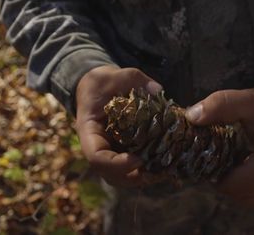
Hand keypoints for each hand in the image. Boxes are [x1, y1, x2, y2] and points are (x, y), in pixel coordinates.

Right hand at [75, 65, 161, 186]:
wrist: (96, 86)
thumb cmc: (102, 82)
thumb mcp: (116, 74)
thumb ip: (135, 79)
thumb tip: (157, 90)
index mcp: (89, 130)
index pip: (96, 157)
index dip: (116, 164)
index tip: (138, 160)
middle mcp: (97, 145)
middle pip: (108, 173)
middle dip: (132, 177)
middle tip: (157, 173)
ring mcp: (109, 150)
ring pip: (119, 176)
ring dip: (140, 179)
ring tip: (163, 173)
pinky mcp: (121, 150)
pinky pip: (129, 167)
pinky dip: (145, 170)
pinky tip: (164, 164)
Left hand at [185, 83, 253, 206]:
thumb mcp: (251, 101)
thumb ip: (220, 107)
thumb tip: (191, 116)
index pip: (230, 188)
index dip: (214, 175)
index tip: (208, 158)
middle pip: (242, 198)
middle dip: (226, 182)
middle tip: (218, 160)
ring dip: (241, 185)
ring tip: (234, 160)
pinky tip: (250, 161)